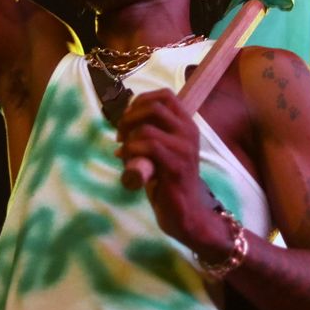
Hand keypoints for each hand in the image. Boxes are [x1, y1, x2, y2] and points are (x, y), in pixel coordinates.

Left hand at [115, 89, 230, 259]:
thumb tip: (123, 122)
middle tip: (120, 135)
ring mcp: (184, 148)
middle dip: (129, 117)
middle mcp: (188, 131)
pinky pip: (148, 146)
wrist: (186, 214)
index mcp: (186, 124)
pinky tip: (128, 164)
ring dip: (128, 139)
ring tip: (124, 153)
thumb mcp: (161, 151)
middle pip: (154, 106)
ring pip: (147, 128)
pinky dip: (132, 152)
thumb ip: (149, 133)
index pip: (165, 95)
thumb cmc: (169, 182)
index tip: (128, 117)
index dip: (141, 101)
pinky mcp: (176, 165)